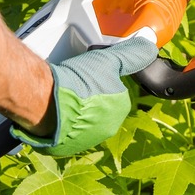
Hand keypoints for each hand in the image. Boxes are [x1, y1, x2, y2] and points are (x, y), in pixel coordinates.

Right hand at [11, 37, 158, 155]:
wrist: (45, 101)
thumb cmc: (78, 82)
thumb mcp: (108, 60)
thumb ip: (130, 55)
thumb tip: (149, 47)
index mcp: (119, 111)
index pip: (116, 93)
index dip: (101, 80)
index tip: (88, 75)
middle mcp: (105, 130)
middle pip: (99, 107)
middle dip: (89, 96)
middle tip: (74, 84)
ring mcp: (84, 141)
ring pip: (82, 119)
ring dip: (75, 109)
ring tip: (62, 94)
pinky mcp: (63, 147)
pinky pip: (64, 131)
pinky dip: (60, 121)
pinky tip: (53, 108)